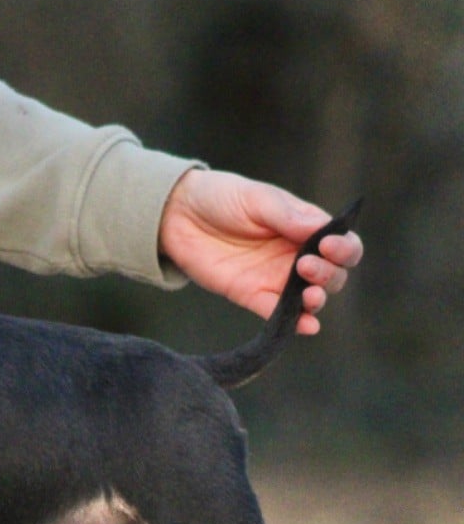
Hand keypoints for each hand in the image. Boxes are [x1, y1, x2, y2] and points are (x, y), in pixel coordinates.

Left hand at [158, 169, 362, 334]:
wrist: (178, 215)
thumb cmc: (222, 198)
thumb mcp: (257, 199)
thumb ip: (288, 215)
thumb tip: (324, 229)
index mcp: (305, 228)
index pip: (342, 244)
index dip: (345, 249)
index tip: (329, 247)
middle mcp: (296, 256)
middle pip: (332, 275)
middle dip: (329, 275)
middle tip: (306, 266)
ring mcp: (275, 278)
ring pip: (310, 298)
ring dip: (317, 300)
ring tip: (309, 296)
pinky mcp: (251, 295)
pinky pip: (277, 313)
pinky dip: (294, 323)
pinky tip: (306, 325)